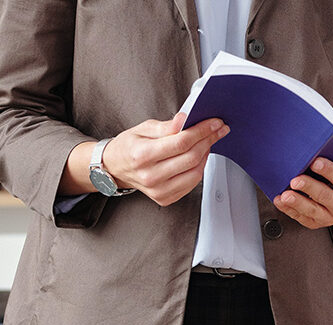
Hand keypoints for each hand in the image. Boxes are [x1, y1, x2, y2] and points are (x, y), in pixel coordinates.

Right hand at [102, 112, 227, 205]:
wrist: (115, 167)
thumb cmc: (129, 146)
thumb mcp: (143, 128)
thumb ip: (167, 126)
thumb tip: (185, 119)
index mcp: (142, 155)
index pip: (181, 142)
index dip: (202, 131)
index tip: (215, 123)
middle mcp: (150, 176)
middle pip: (191, 157)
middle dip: (208, 140)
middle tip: (217, 129)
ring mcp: (158, 190)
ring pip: (195, 172)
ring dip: (206, 154)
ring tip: (207, 141)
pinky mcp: (165, 198)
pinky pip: (192, 183)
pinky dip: (199, 168)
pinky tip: (198, 156)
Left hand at [274, 158, 332, 228]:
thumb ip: (331, 166)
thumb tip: (310, 153)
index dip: (328, 170)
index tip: (315, 162)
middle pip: (325, 196)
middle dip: (309, 187)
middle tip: (295, 180)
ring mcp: (330, 217)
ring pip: (312, 210)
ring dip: (297, 202)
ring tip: (285, 195)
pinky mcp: (316, 224)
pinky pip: (301, 218)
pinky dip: (288, 209)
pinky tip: (280, 201)